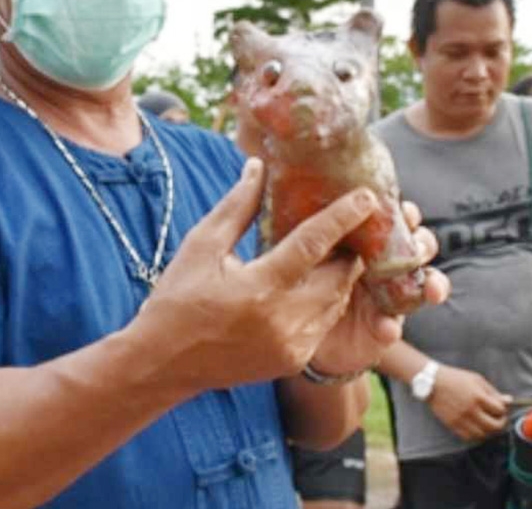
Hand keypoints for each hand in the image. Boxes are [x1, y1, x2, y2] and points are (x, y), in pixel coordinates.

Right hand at [139, 158, 377, 391]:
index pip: (313, 244)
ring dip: (342, 276)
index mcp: (259, 288)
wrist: (163, 363)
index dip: (343, 217)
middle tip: (358, 225)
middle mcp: (283, 320)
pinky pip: (324, 324)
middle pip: (339, 276)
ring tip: (343, 249)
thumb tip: (258, 167)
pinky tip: (318, 282)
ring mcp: (291, 345)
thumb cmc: (177, 299)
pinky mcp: (292, 361)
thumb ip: (236, 207)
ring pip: (337, 302)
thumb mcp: (201, 246)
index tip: (367, 197)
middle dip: (351, 249)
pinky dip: (327, 301)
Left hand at [308, 201, 446, 375]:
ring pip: (424, 287)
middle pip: (419, 248)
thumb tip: (319, 209)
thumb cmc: (303, 278)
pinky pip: (394, 327)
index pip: (396, 222)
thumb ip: (317, 234)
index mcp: (369, 242)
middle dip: (424, 245)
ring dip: (433, 285)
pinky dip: (391, 327)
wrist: (293, 328)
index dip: (407, 216)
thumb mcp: (308, 252)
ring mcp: (389, 298)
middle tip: (417, 249)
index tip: (407, 214)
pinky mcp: (382, 329)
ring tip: (432, 291)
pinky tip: (386, 327)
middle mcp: (385, 267)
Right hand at [426, 365, 509, 441]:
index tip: (501, 408)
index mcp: (478, 397)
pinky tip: (476, 427)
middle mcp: (471, 410)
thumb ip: (493, 392)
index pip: (500, 410)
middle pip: (494, 426)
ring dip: (488, 431)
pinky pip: (469, 437)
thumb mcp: (477, 380)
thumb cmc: (456, 378)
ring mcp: (461, 420)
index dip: (503, 410)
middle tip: (499, 419)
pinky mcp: (453, 425)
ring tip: (487, 423)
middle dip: (500, 423)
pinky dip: (476, 435)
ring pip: (483, 435)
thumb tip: (508, 401)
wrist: (432, 383)